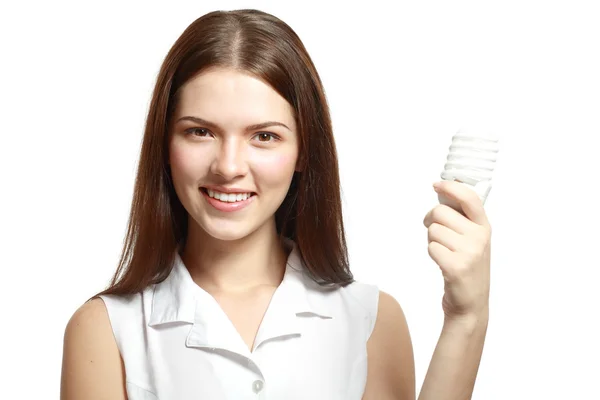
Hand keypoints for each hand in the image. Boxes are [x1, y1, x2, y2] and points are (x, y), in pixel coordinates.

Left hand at [423, 180, 491, 320]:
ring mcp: (469, 252)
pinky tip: (443, 263)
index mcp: (484, 226)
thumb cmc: (468, 268)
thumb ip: (463, 218)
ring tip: (445, 252)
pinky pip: (431, 247)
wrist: (471, 303)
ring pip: (433, 230)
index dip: (450, 187)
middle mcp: (480, 236)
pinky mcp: (456, 266)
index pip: (469, 197)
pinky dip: (432, 254)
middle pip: (440, 212)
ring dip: (432, 240)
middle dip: (431, 220)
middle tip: (437, 233)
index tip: (437, 185)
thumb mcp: (474, 240)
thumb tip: (444, 192)